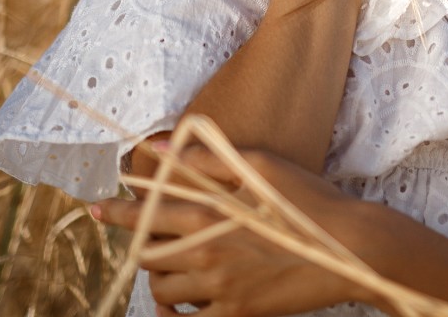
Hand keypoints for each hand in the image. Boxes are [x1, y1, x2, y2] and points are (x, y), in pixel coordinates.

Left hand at [92, 144, 378, 316]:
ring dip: (161, 278)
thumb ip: (204, 158)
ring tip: (174, 268)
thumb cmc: (308, 199)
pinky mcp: (239, 315)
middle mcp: (206, 253)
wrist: (351, 248)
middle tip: (150, 239)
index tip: (96, 209)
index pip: (144, 213)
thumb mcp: (260, 165)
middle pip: (147, 256)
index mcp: (208, 213)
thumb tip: (159, 147)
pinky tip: (186, 304)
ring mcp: (221, 289)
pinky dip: (179, 314)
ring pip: (163, 291)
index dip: (116, 212)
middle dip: (142, 246)